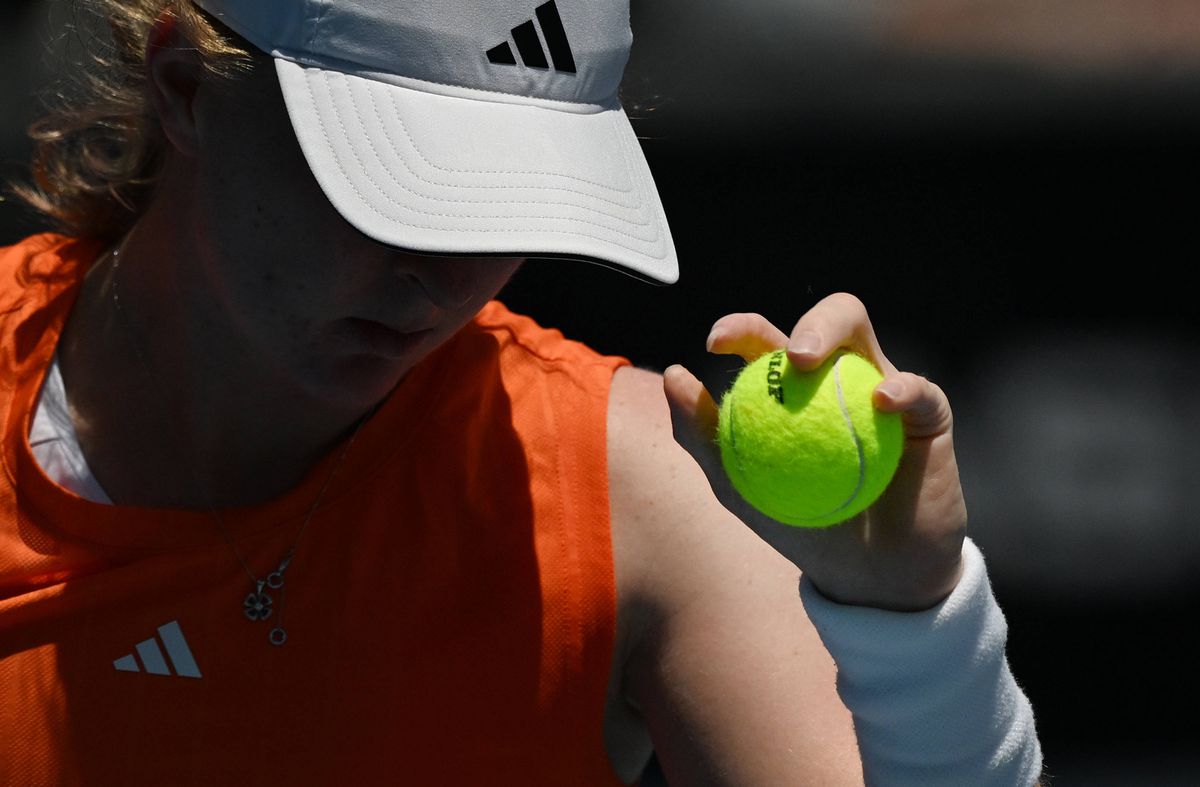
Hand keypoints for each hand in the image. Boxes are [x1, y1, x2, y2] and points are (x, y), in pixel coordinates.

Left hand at [662, 293, 967, 611]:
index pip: (765, 340)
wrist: (869, 576)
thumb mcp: (738, 487)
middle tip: (785, 356)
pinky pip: (918, 389)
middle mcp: (838, 375)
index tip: (714, 342)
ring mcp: (883, 387)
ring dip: (831, 332)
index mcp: (792, 386)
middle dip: (803, 322)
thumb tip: (674, 374)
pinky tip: (880, 401)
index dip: (740, 327)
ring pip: (862, 332)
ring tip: (808, 361)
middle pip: (824, 320)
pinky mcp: (928, 413)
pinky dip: (900, 388)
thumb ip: (702, 433)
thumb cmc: (802, 525)